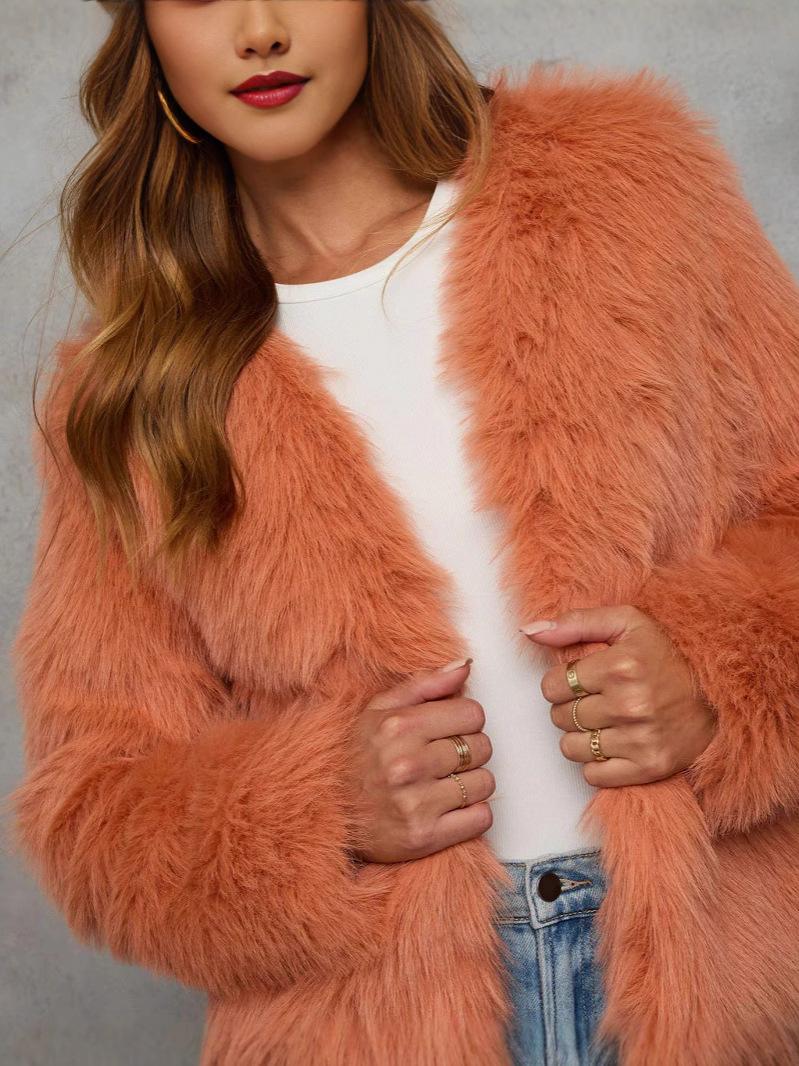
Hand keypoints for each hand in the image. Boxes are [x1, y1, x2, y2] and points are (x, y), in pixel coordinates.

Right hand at [346, 660, 495, 862]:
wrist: (328, 815)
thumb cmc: (358, 759)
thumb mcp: (379, 710)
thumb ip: (425, 684)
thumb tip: (465, 665)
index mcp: (397, 726)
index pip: (473, 713)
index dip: (466, 721)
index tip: (449, 730)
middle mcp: (406, 764)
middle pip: (481, 747)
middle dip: (469, 751)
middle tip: (445, 759)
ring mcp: (415, 803)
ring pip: (485, 783)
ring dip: (472, 784)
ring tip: (444, 784)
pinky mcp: (424, 837)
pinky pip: (481, 818)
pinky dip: (472, 814)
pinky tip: (448, 808)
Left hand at [521, 605, 718, 786]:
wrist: (718, 696)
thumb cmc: (667, 656)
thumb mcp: (626, 622)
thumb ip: (575, 622)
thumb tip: (529, 631)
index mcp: (621, 666)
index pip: (552, 685)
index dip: (560, 683)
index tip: (579, 681)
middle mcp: (629, 704)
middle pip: (560, 717)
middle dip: (569, 708)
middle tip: (594, 700)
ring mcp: (639, 739)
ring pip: (571, 748)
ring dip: (580, 736)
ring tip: (603, 722)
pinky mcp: (648, 767)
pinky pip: (592, 774)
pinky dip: (597, 763)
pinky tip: (614, 743)